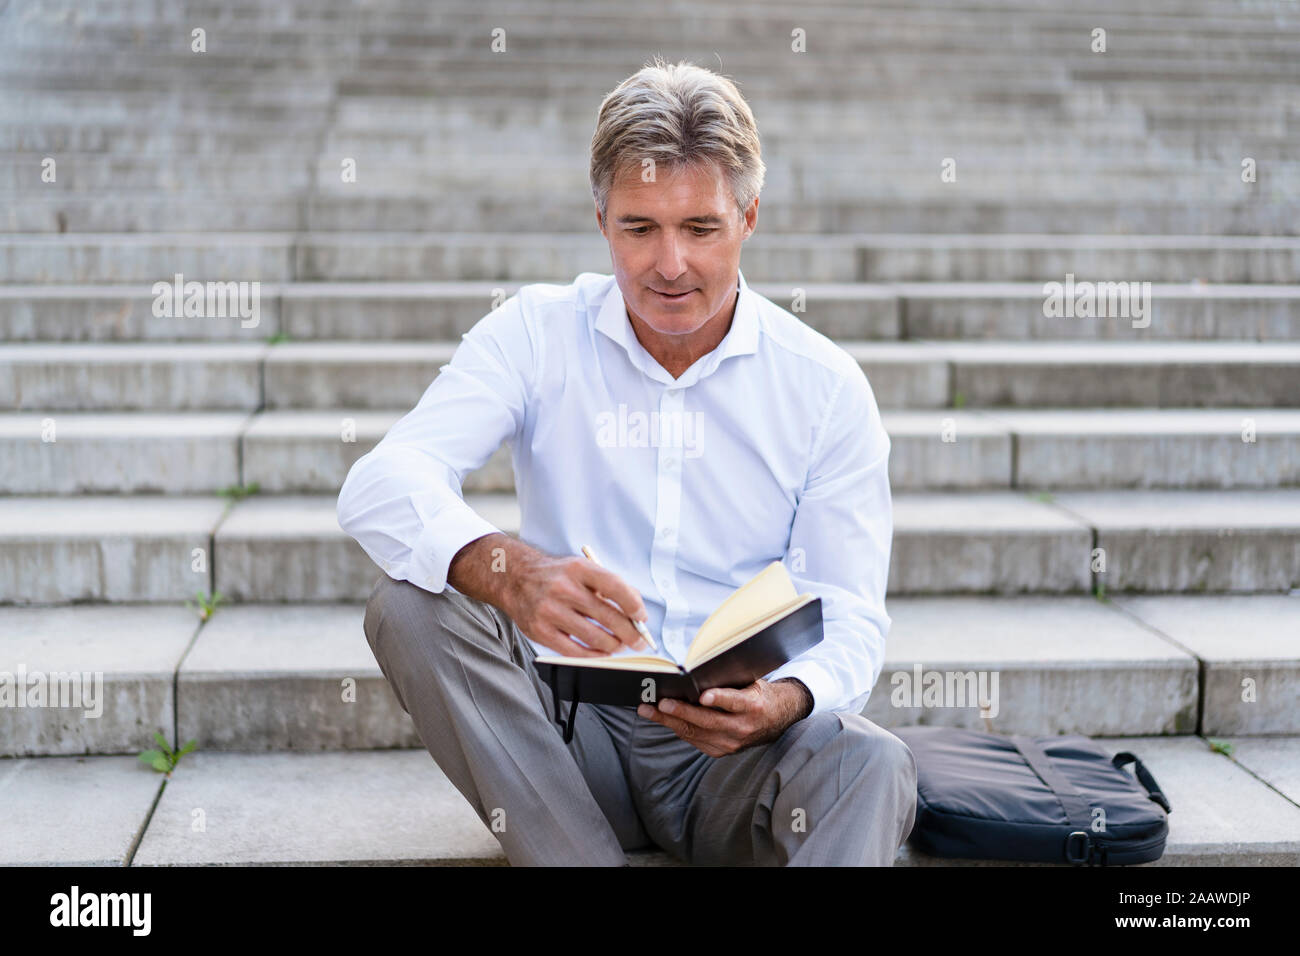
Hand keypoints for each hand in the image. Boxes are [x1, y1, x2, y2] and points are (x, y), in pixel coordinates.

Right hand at [502, 549, 651, 657]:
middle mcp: (563, 588)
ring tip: (619, 646)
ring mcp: (550, 611)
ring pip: (594, 638)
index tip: (642, 618)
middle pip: (607, 616)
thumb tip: (636, 611)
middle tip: (639, 641)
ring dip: (614, 646)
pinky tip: (602, 654)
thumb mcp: (582, 569)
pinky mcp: (540, 631)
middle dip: (630, 633)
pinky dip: (594, 656)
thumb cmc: (557, 576)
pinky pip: (575, 652)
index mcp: (578, 569)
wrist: (514, 579)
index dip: (633, 604)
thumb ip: (609, 586)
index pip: (614, 586)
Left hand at [637, 678, 810, 756]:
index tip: (702, 695)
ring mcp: (731, 743)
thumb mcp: (750, 683)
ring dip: (669, 721)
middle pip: (707, 721)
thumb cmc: (758, 694)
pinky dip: (677, 728)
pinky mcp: (722, 751)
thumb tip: (695, 673)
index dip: (719, 699)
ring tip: (648, 710)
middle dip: (680, 711)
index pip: (735, 702)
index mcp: (753, 706)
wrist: (777, 720)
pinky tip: (662, 718)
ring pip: (695, 732)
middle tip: (659, 702)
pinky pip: (695, 739)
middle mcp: (743, 728)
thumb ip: (728, 682)